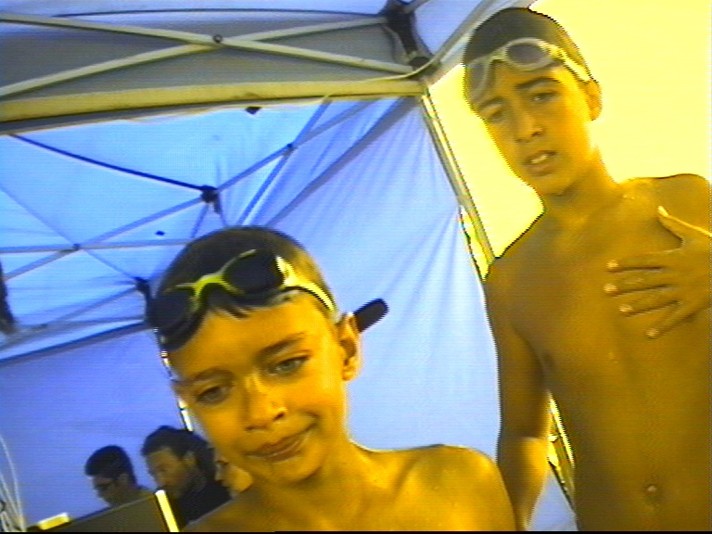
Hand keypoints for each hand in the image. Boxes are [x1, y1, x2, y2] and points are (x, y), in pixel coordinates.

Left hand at [604, 206, 710, 338]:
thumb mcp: (694, 235)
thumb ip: (673, 224)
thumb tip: (658, 208)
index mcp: (673, 257)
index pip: (644, 260)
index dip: (626, 263)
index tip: (608, 267)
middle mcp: (675, 274)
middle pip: (645, 280)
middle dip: (625, 285)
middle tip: (606, 291)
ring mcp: (684, 290)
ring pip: (657, 299)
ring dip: (639, 306)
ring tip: (621, 311)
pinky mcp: (694, 304)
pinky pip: (676, 317)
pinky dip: (662, 326)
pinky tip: (648, 335)